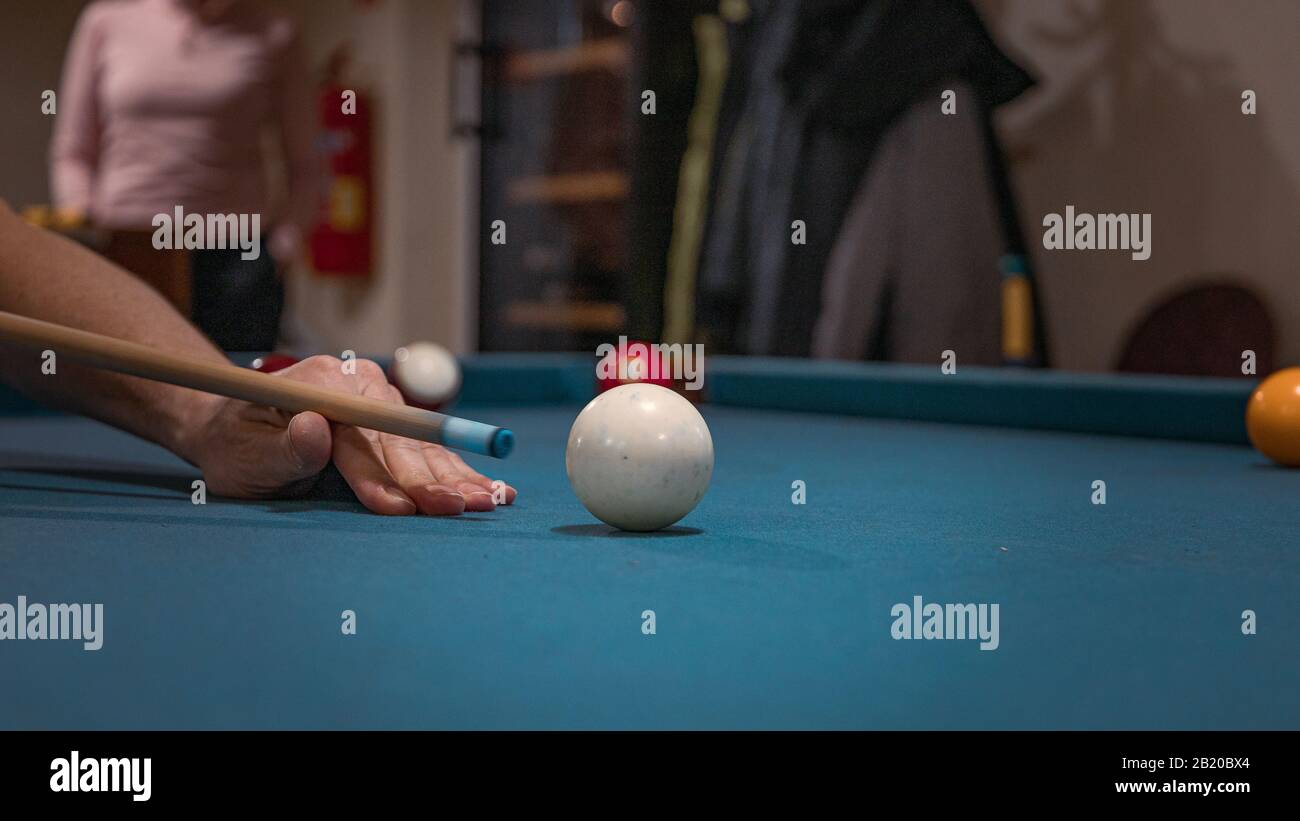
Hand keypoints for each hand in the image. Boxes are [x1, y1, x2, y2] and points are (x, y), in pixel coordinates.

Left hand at [183, 355, 516, 514]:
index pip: (359, 434)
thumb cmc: (236, 446)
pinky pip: (427, 445)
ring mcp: (379, 394)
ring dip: (455, 474)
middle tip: (456, 511)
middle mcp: (357, 380)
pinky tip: (491, 487)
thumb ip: (284, 449)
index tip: (403, 508)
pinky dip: (457, 469)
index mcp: (320, 382)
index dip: (382, 474)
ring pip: (421, 442)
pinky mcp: (392, 412)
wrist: (234, 425)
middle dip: (429, 479)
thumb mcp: (244, 456)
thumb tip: (315, 429)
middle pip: (399, 437)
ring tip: (487, 501)